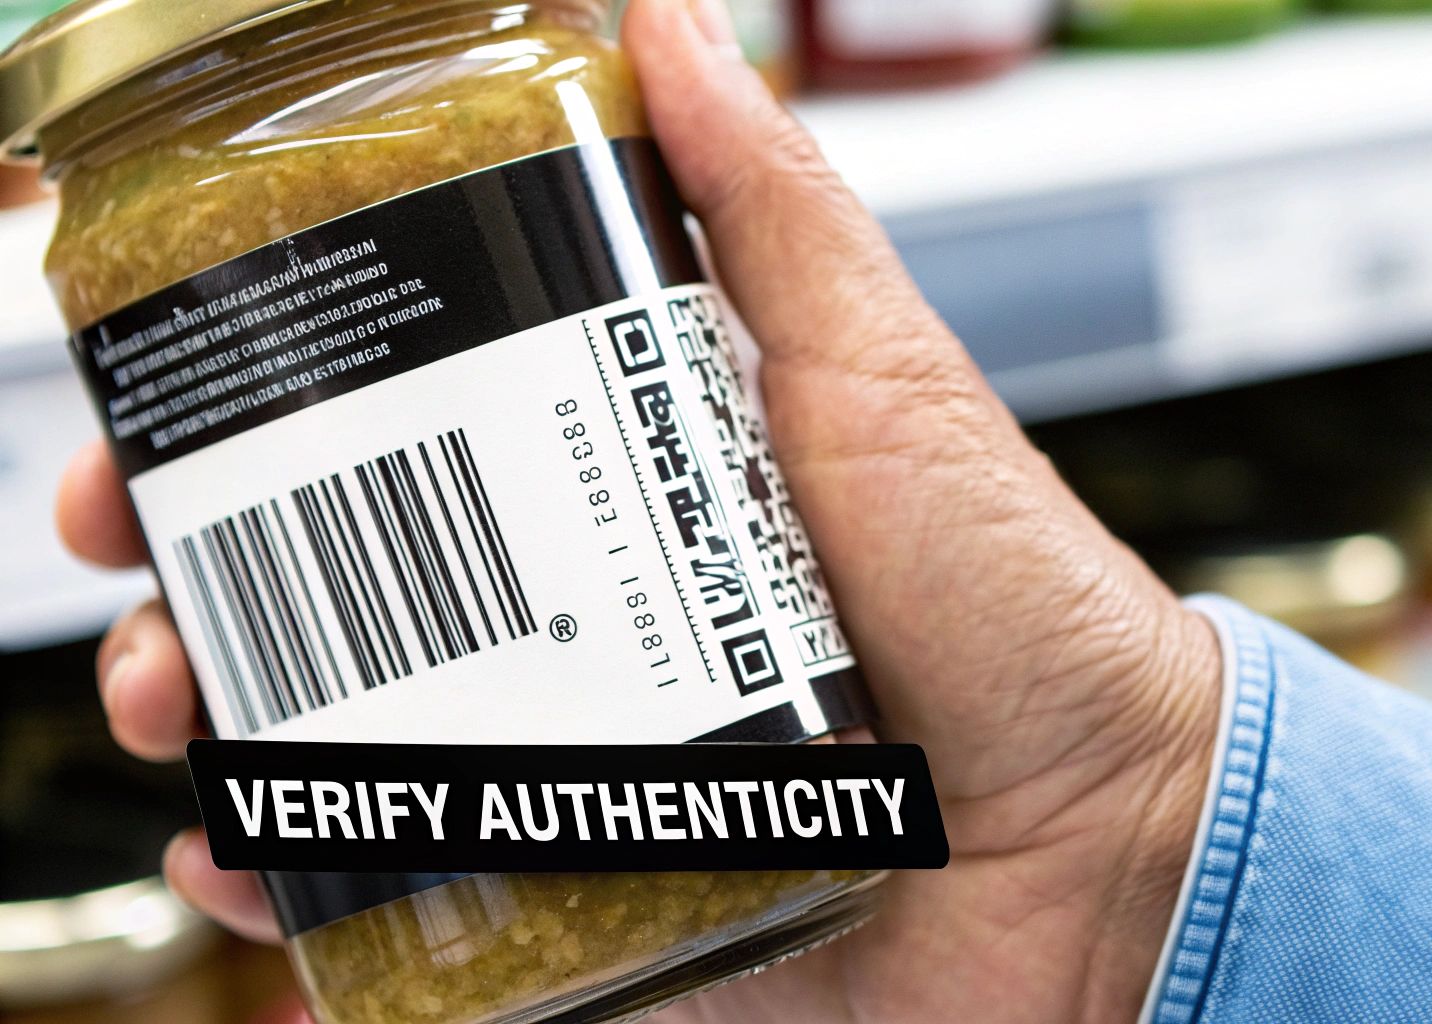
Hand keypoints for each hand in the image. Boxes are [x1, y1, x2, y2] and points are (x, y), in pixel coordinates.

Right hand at [55, 0, 1221, 1018]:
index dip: (275, 420)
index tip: (177, 398)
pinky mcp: (599, 898)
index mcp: (635, 496)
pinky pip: (422, 899)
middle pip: (347, 594)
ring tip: (178, 701)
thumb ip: (774, 216)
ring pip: (350, 746)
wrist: (1115, 834)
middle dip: (209, 568)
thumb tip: (666, 24)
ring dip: (226, 718)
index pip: (409, 444)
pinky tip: (253, 857)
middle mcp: (593, 632)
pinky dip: (315, 885)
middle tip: (137, 553)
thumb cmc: (1023, 604)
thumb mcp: (882, 377)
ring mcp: (585, 770)